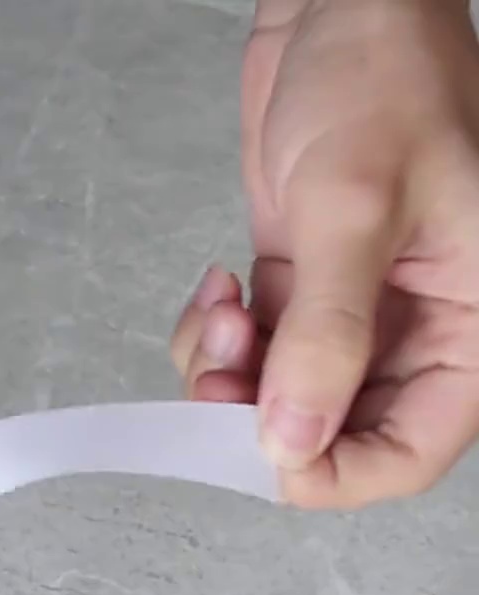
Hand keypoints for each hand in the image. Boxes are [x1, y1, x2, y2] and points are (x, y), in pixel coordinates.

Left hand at [171, 0, 478, 507]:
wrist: (342, 11)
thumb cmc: (384, 82)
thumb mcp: (356, 209)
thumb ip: (327, 332)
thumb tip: (293, 439)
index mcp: (470, 328)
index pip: (406, 450)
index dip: (331, 472)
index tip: (255, 453)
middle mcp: (415, 331)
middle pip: (332, 429)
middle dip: (260, 414)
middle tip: (216, 374)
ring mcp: (355, 310)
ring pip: (279, 392)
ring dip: (229, 372)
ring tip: (223, 305)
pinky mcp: (304, 283)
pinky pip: (251, 347)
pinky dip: (218, 335)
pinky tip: (221, 281)